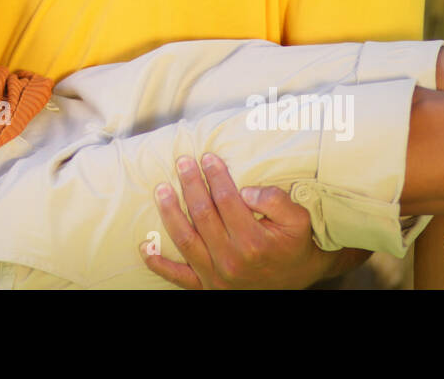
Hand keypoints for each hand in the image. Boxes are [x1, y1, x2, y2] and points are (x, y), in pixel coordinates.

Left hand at [140, 153, 338, 288]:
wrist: (298, 278)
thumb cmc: (295, 244)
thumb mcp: (299, 219)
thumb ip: (276, 200)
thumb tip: (245, 191)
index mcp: (254, 241)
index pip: (227, 200)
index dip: (216, 175)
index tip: (208, 157)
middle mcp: (232, 260)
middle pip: (203, 215)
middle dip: (190, 184)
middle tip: (182, 162)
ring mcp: (217, 276)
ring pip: (185, 240)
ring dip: (170, 213)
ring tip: (161, 188)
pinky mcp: (208, 287)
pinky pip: (178, 277)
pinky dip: (160, 264)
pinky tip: (145, 247)